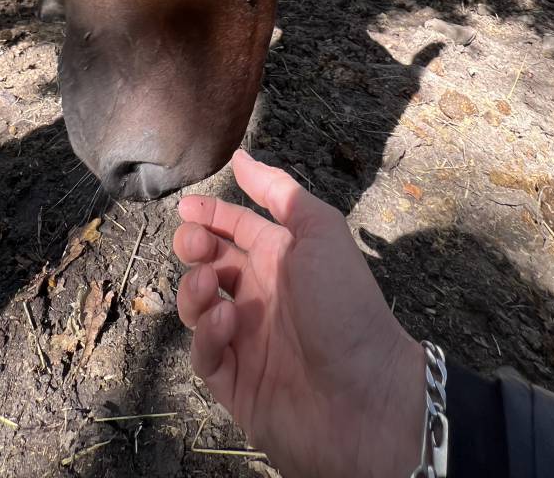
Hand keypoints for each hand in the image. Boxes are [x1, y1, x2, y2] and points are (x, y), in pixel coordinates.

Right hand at [173, 150, 425, 477]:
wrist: (367, 396)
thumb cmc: (347, 306)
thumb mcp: (319, 233)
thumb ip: (279, 193)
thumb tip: (240, 157)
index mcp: (281, 260)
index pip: (235, 230)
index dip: (209, 217)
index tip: (186, 208)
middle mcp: (261, 297)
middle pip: (210, 265)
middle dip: (194, 248)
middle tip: (192, 244)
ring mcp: (247, 342)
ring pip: (199, 309)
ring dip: (196, 290)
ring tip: (212, 286)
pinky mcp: (237, 384)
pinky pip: (205, 355)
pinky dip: (207, 336)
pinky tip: (228, 324)